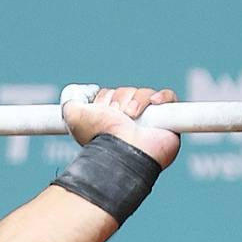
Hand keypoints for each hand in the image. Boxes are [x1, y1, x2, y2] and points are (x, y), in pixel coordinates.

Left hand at [60, 85, 180, 169]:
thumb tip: (77, 93)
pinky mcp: (170, 121)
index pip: (111, 95)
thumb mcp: (73, 117)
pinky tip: (154, 103)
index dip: (105, 98)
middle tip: (116, 115)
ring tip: (131, 117)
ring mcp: (150, 121)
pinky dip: (162, 96)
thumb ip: (70, 102)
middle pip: (127, 91)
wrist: (123, 150)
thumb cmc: (99, 137)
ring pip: (145, 92)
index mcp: (109, 121)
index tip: (101, 109)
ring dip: (136, 100)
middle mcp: (129, 122)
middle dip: (120, 99)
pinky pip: (170, 98)